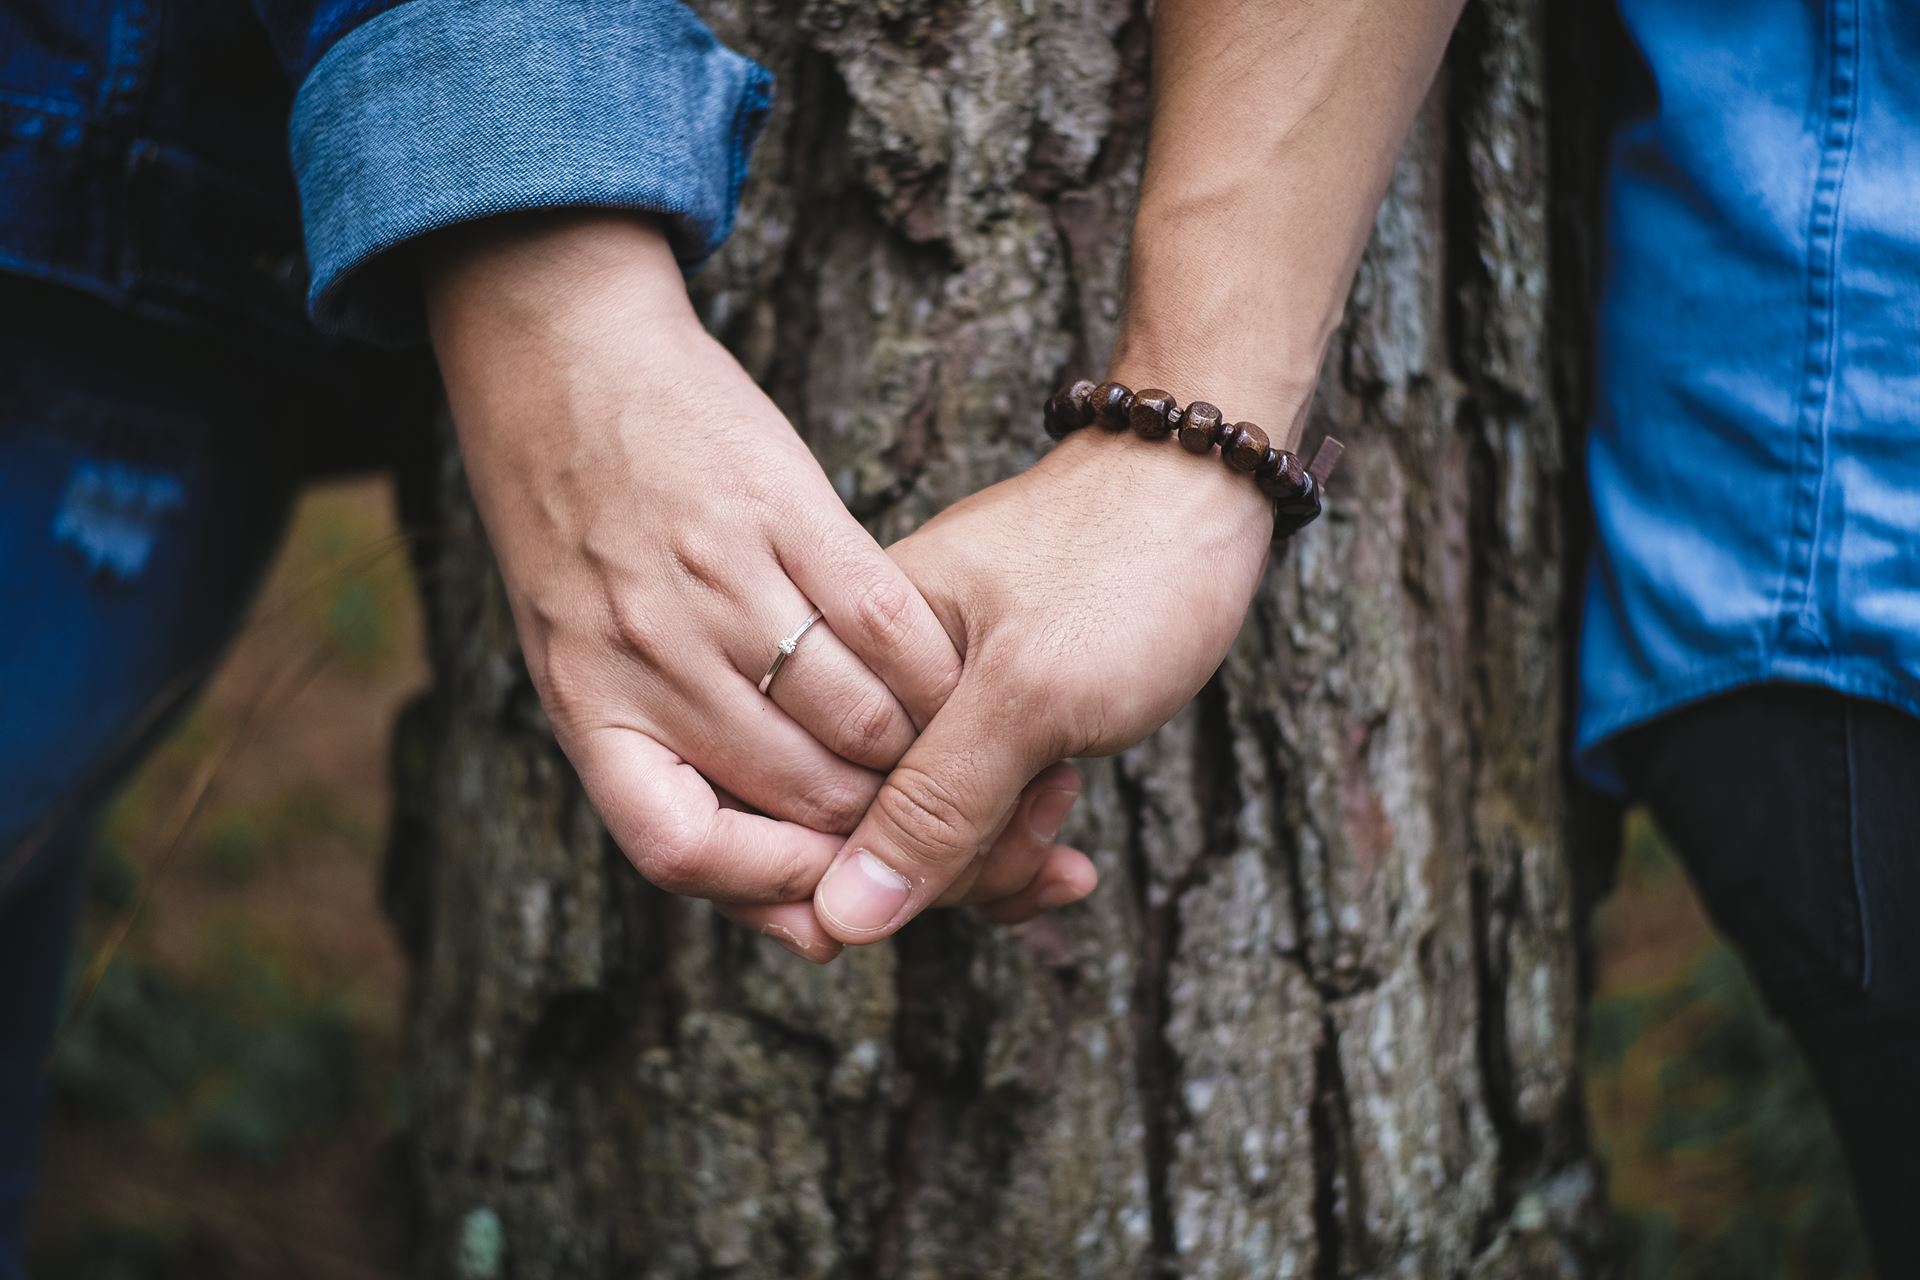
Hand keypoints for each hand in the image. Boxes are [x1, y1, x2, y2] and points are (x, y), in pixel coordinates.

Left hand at [425, 212, 1091, 958]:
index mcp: (585, 700)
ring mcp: (715, 580)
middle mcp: (646, 650)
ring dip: (925, 760)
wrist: (562, 356)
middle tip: (937, 833)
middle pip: (797, 794)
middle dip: (881, 835)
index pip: (678, 846)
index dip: (767, 890)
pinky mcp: (783, 510)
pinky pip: (888, 625)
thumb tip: (785, 909)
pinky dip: (938, 675)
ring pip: (859, 722)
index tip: (832, 899)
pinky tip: (960, 685)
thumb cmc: (572, 526)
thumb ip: (658, 763)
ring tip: (955, 761)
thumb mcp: (574, 656)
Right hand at [810, 419, 1276, 941]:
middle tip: (1046, 810)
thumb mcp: (1031, 694)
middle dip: (960, 863)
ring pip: (922, 840)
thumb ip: (934, 804)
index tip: (979, 858)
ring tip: (1065, 800)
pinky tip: (1066, 853)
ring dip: (999, 856)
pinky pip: (965, 820)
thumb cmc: (1122, 566)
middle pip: (864, 838)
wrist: (1205, 491)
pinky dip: (1015, 847)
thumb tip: (839, 918)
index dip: (883, 868)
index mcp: (848, 652)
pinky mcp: (977, 722)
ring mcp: (925, 706)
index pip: (811, 809)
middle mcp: (870, 684)